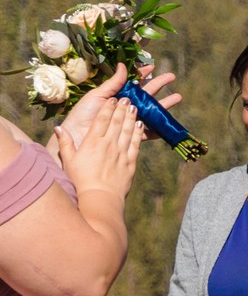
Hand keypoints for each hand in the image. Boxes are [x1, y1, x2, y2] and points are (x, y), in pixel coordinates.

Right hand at [52, 73, 146, 200]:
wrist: (99, 197)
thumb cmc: (81, 180)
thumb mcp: (69, 161)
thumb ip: (65, 143)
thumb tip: (58, 128)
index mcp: (92, 143)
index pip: (101, 120)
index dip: (108, 108)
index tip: (112, 99)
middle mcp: (108, 144)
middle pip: (117, 122)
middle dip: (122, 108)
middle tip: (127, 98)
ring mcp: (121, 152)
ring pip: (128, 130)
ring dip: (132, 117)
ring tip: (135, 107)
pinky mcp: (130, 162)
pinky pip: (136, 143)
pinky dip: (138, 132)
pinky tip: (140, 124)